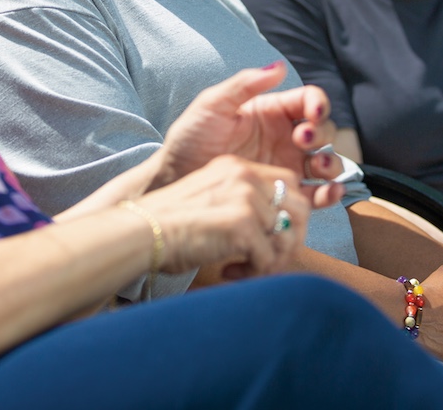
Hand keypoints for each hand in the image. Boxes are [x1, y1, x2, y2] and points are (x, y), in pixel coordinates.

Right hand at [140, 154, 310, 278]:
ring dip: (273, 262)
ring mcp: (246, 198)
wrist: (142, 231)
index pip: (288, 185)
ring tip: (244, 271)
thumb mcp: (211, 198)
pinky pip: (270, 260)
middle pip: (300, 208)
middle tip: (265, 260)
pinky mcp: (244, 225)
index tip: (267, 238)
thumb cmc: (169, 223)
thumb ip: (243, 203)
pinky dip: (254, 275)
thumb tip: (281, 231)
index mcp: (236, 167)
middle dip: (290, 240)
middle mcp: (245, 176)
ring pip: (289, 238)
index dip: (287, 215)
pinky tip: (229, 274)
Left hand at [156, 62, 342, 206]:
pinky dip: (330, 193)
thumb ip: (244, 85)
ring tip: (317, 166)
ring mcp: (286, 165)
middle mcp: (284, 137)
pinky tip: (328, 192)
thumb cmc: (191, 137)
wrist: (175, 177)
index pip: (307, 101)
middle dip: (320, 133)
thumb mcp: (213, 105)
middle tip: (300, 139)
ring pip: (325, 161)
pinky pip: (316, 194)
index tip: (312, 112)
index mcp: (270, 111)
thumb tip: (279, 66)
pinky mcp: (284, 192)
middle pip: (322, 131)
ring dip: (331, 163)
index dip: (317, 104)